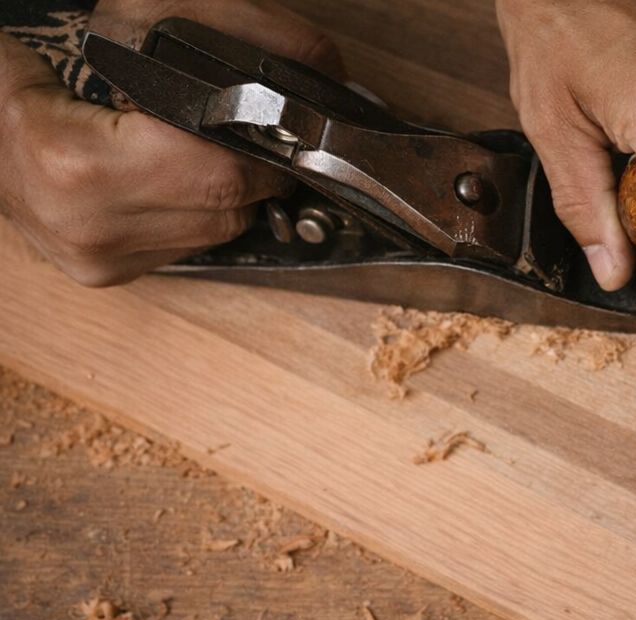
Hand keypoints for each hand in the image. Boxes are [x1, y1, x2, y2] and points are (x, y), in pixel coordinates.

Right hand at [0, 0, 340, 286]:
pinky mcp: (107, 272)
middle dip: (256, 167)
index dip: (263, 146)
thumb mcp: (102, 36)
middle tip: (260, 133)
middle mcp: (91, 225)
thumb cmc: (28, 80)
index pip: (221, 170)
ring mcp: (99, 257)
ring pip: (219, 232)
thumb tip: (312, 59)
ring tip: (210, 148)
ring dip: (232, 192)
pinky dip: (201, 212)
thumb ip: (195, 40)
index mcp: (78, 163)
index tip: (282, 124)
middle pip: (228, 206)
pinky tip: (181, 178)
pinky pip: (191, 246)